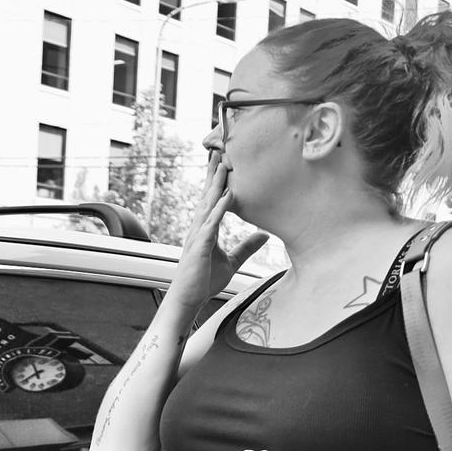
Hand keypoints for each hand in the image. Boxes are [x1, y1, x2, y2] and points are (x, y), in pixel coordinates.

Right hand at [164, 151, 269, 310]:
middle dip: (213, 173)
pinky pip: (211, 223)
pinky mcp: (199, 246)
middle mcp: (198, 227)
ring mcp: (197, 235)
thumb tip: (264, 235)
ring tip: (224, 165)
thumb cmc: (204, 281)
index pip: (211, 200)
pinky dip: (219, 208)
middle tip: (219, 151)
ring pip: (207, 204)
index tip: (223, 162)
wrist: (188, 299)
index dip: (217, 181)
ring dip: (216, 184)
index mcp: (205, 229)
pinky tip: (228, 195)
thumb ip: (246, 247)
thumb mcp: (231, 262)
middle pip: (207, 195)